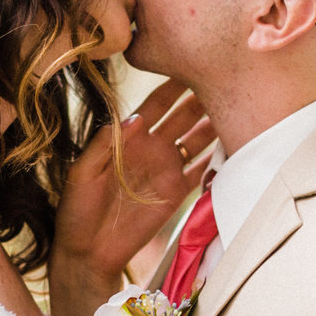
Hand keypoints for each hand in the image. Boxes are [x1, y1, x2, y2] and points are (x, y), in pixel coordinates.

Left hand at [51, 83, 212, 313]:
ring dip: (215, 124)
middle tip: (225, 80)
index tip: (193, 64)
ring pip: (198, 139)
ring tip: (238, 106)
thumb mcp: (82, 172)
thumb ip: (107, 143)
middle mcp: (151, 149)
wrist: (88, 252)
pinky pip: (203, 170)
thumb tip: (137, 116)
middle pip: (183, 116)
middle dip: (202, 98)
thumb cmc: (77, 210)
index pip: (156, 104)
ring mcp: (166, 169)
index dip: (174, 85)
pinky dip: (219, 158)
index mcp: (128, 139)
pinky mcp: (177, 193)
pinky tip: (235, 143)